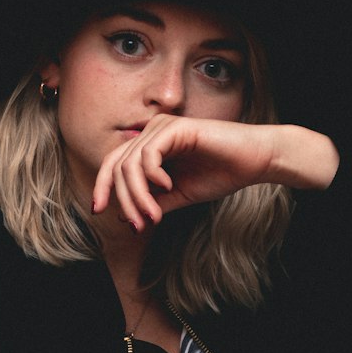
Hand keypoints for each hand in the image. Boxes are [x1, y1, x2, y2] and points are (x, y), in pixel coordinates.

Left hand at [92, 115, 337, 232]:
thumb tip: (124, 216)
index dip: (102, 187)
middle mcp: (152, 132)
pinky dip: (152, 177)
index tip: (98, 211)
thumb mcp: (179, 195)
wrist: (253, 161)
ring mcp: (163, 128)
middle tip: (139, 225)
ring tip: (153, 216)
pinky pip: (149, 155)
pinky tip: (168, 187)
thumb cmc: (221, 174)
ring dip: (138, 196)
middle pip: (117, 166)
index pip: (114, 164)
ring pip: (130, 164)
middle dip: (124, 200)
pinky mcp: (177, 128)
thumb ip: (152, 203)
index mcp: (150, 146)